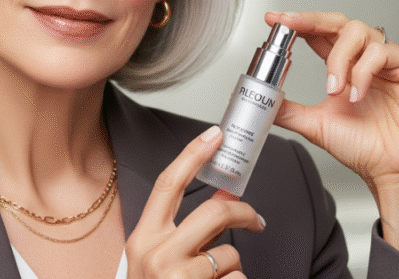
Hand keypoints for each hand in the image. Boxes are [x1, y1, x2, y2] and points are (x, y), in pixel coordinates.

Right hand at [125, 126, 263, 278]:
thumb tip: (225, 196)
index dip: (193, 155)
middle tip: (255, 220)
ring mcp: (175, 276)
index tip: (215, 134)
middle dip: (242, 213)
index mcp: (142, 238)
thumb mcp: (160, 258)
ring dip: (232, 266)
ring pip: (229, 253)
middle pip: (212, 212)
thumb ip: (191, 229)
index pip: (168, 185)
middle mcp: (155, 254)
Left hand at [267, 11, 398, 259]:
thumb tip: (262, 100)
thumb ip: (288, 109)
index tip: (275, 19)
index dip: (298, 23)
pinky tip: (357, 95)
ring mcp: (391, 59)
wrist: (394, 171)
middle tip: (290, 25)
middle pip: (338, 21)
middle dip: (310, 21)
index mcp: (346, 66)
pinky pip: (382, 51)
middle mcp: (367, 58)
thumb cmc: (366, 148)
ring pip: (357, 31)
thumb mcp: (315, 124)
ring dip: (338, 59)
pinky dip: (362, 72)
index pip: (320, 33)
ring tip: (334, 90)